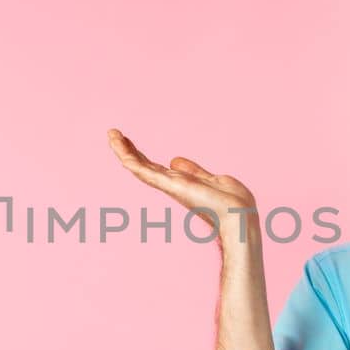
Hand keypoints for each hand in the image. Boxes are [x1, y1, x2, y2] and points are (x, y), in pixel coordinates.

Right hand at [106, 128, 257, 235]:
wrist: (239, 215)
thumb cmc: (232, 202)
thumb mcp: (212, 178)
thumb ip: (194, 171)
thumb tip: (175, 160)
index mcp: (181, 183)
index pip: (155, 167)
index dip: (140, 154)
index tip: (127, 140)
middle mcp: (172, 185)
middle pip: (143, 166)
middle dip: (127, 150)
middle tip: (112, 134)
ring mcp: (169, 186)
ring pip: (139, 167)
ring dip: (123, 151)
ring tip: (111, 135)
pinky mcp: (170, 185)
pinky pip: (145, 171)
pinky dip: (131, 159)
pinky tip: (120, 149)